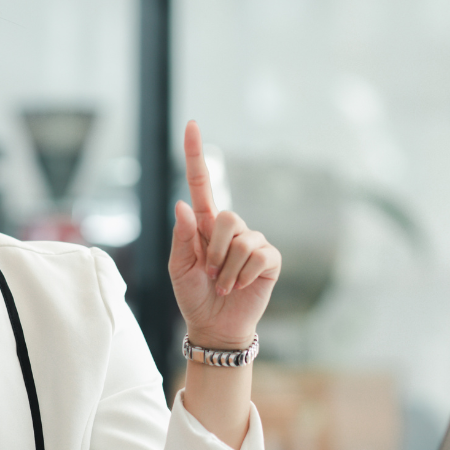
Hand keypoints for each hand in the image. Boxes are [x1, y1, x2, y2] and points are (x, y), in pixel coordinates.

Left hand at [169, 121, 281, 349]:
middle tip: (211, 273)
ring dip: (227, 269)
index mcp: (204, 225)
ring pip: (241, 240)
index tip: (191, 124)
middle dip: (214, 250)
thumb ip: (181, 238)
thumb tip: (181, 204)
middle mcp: (231, 228)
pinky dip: (242, 276)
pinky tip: (239, 287)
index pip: (202, 183)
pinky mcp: (269, 259)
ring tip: (224, 284)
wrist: (215, 326)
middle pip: (226, 216)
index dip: (196, 154)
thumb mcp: (179, 268)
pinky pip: (257, 256)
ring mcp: (253, 242)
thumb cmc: (194, 296)